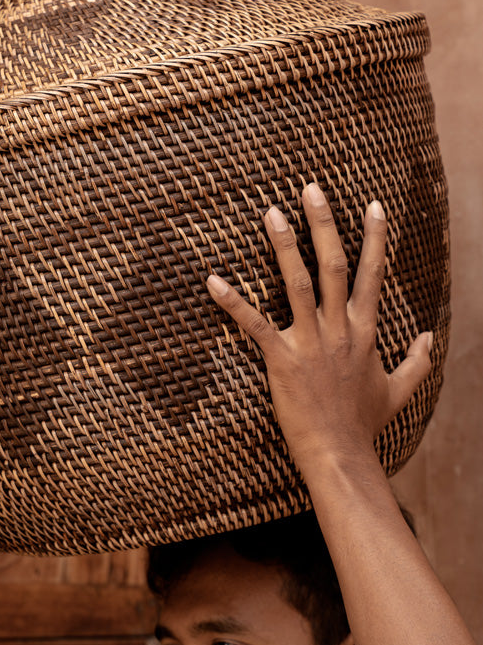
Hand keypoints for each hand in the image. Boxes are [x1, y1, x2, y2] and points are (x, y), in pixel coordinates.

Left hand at [205, 183, 432, 473]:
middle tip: (311, 188)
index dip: (375, 239)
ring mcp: (311, 343)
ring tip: (271, 213)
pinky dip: (232, 302)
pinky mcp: (282, 360)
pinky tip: (213, 280)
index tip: (373, 205)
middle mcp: (340, 330)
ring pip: (298, 284)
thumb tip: (431, 338)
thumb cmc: (364, 424)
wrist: (341, 456)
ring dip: (284, 247)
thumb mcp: (398, 391)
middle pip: (334, 266)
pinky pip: (254, 324)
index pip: (372, 275)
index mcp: (364, 331)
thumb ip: (416, 362)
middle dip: (324, 225)